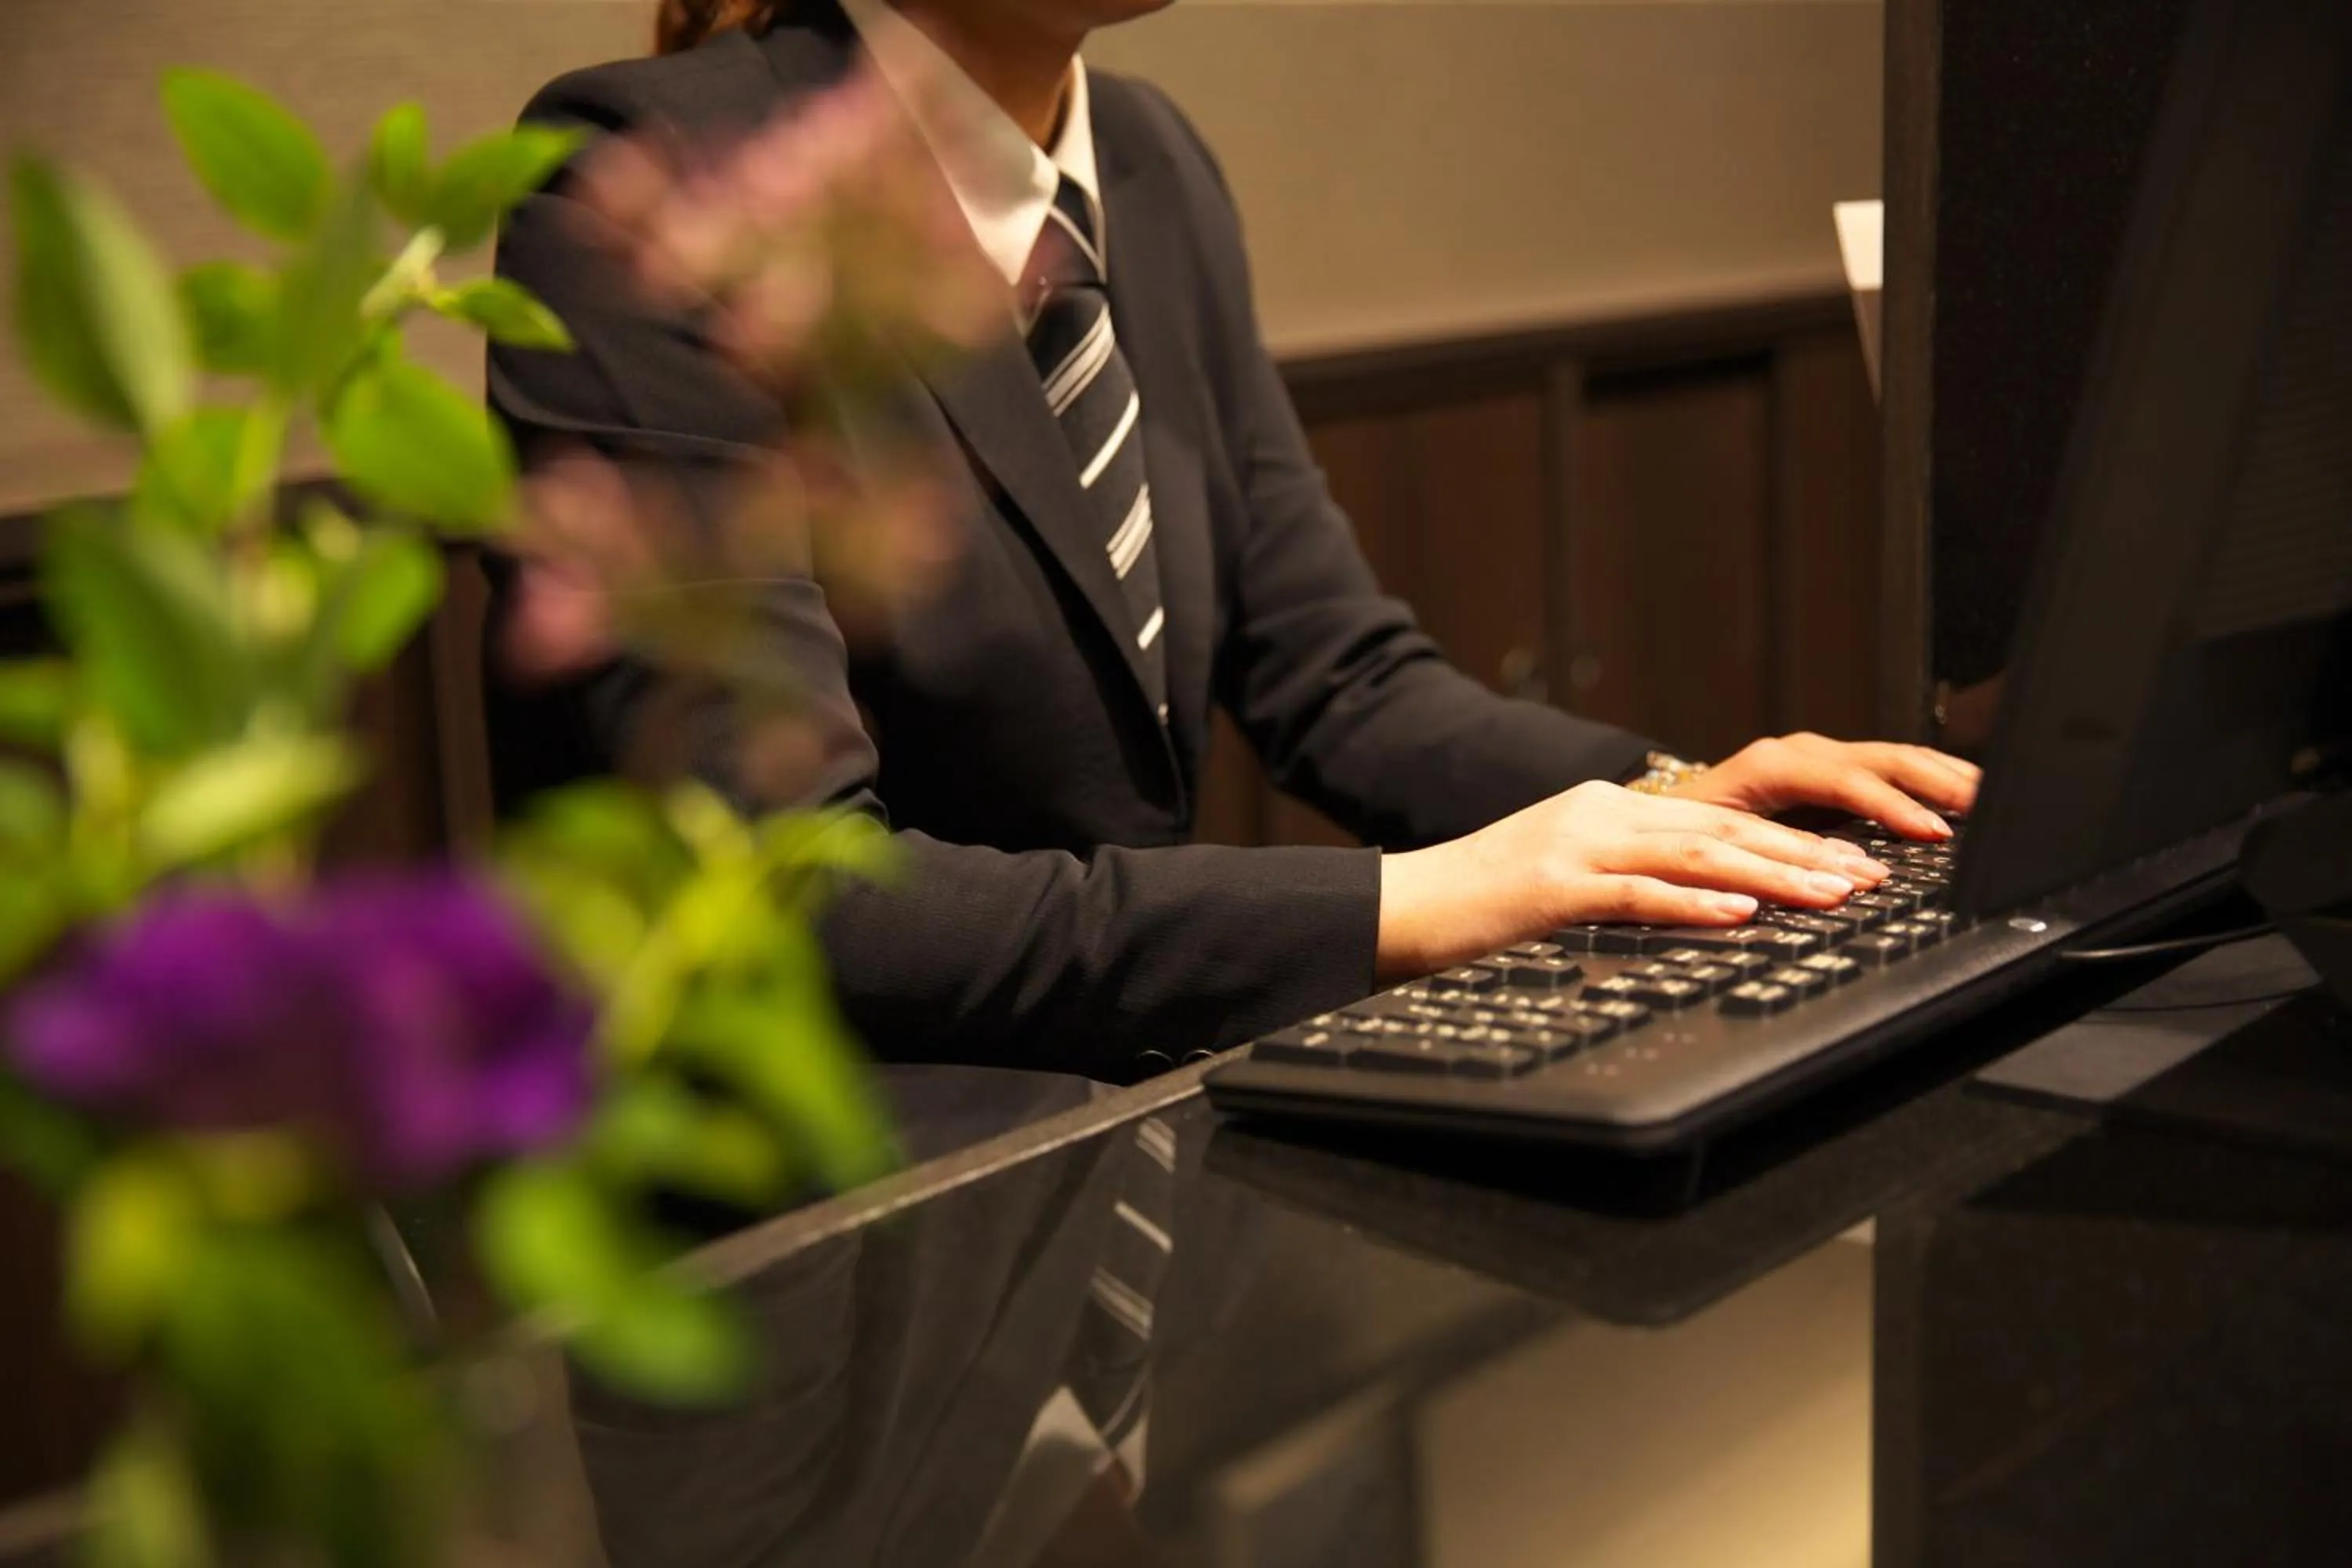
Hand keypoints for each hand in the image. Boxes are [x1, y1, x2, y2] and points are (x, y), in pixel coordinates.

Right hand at [1377, 781, 1891, 980]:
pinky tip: (1742, 913)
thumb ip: (1630, 885)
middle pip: (1724, 831)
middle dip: (1807, 854)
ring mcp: (1575, 847)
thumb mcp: (1563, 884)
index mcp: (1606, 813)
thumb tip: (1709, 908)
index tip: (1854, 865)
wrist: (1394, 909)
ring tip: (1832, 895)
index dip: (1794, 843)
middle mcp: (1599, 816)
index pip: (1720, 823)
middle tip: (1872, 877)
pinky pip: (1638, 892)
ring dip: (1774, 875)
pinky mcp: (1552, 888)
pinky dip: (1696, 903)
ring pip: (1697, 854)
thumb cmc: (1475, 912)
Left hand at [1666, 732, 1979, 839]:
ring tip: (1990, 801)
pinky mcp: (1836, 775)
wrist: (1665, 821)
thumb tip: (1829, 873)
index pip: (1847, 779)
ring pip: (1895, 758)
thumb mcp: (1717, 845)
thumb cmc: (1685, 836)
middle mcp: (1802, 755)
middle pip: (1883, 758)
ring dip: (1944, 778)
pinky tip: (1963, 797)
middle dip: (1936, 783)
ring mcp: (1822, 761)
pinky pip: (1893, 769)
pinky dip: (1932, 781)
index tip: (1931, 832)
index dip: (1892, 805)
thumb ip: (1770, 853)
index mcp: (1773, 765)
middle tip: (1986, 810)